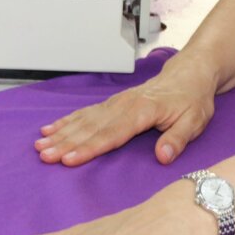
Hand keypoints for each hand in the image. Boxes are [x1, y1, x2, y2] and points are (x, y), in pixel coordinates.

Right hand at [34, 54, 218, 166]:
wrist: (189, 76)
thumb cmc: (192, 100)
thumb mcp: (194, 121)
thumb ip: (177, 139)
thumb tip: (163, 155)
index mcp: (143, 111)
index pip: (111, 134)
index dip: (89, 148)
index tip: (69, 159)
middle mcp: (124, 106)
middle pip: (90, 128)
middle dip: (65, 143)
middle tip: (44, 155)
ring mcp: (115, 103)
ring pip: (84, 120)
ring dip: (61, 133)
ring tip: (40, 145)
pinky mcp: (112, 104)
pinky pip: (85, 113)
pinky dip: (67, 121)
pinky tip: (51, 129)